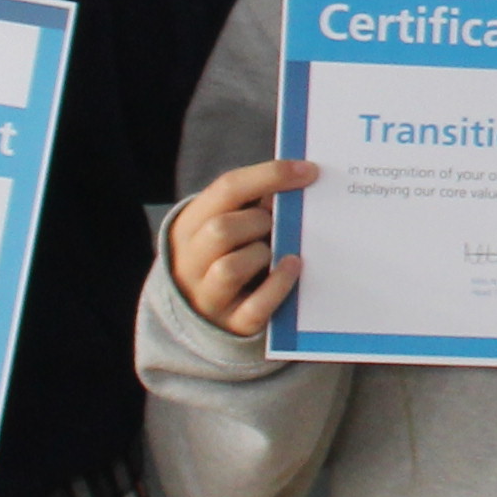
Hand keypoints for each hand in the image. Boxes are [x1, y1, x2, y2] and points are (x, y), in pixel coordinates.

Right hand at [166, 159, 309, 338]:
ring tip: (274, 251)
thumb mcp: (227, 226)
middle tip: (275, 224)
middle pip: (221, 229)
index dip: (270, 175)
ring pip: (230, 268)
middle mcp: (189, 263)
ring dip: (261, 254)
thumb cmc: (225, 256)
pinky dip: (279, 285)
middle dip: (259, 221)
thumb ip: (252, 204)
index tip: (309, 171)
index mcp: (188, 227)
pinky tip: (294, 266)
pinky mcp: (232, 325)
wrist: (202, 316)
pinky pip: (256, 306)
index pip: (226, 189)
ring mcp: (207, 298)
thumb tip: (297, 181)